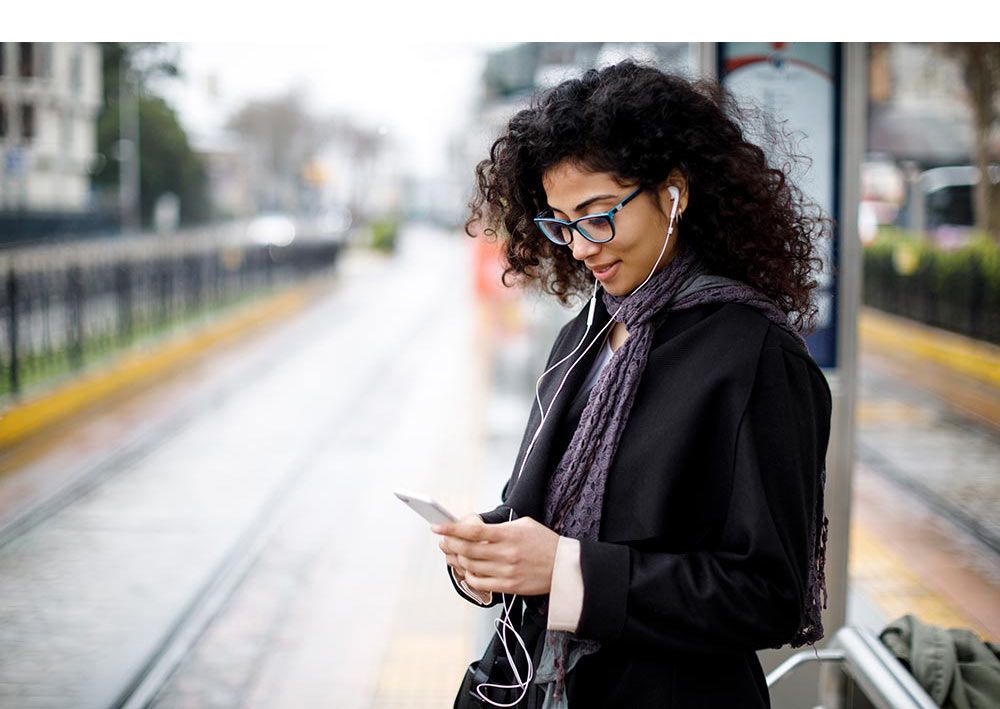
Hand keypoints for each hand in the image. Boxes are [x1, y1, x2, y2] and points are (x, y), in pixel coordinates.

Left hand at [433, 513, 559, 595]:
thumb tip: (473, 528)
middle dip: (449, 544)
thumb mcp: (524, 524)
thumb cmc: (544, 543)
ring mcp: (507, 572)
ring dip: (456, 560)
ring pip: (470, 566)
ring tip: (452, 554)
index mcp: (509, 534)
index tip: (438, 527)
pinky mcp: (508, 587)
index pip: (473, 531)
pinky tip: (467, 569)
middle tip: (442, 540)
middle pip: (467, 550)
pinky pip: (479, 583)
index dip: (451, 529)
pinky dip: (468, 576)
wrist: (564, 567)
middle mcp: (506, 554)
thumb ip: (499, 527)